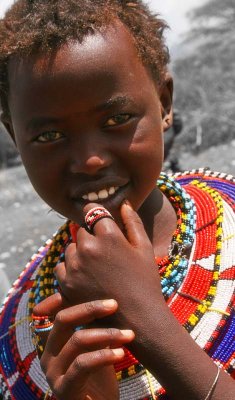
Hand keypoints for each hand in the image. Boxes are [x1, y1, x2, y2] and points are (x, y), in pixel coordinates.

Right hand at [33, 293, 134, 399]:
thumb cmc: (100, 376)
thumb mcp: (97, 346)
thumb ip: (94, 325)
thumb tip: (110, 295)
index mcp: (54, 341)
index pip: (58, 310)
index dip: (75, 298)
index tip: (101, 290)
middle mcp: (48, 354)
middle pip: (64, 319)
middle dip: (91, 308)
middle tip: (115, 304)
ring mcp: (53, 373)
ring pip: (77, 340)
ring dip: (107, 333)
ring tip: (129, 334)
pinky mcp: (63, 389)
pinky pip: (82, 365)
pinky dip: (103, 355)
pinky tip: (120, 352)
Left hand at [55, 201, 163, 329]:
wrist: (137, 321)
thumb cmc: (145, 282)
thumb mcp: (144, 248)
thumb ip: (133, 222)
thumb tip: (124, 203)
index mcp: (108, 235)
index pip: (92, 210)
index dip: (96, 215)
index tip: (99, 221)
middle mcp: (88, 247)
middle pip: (82, 231)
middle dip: (91, 237)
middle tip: (106, 254)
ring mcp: (75, 266)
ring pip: (71, 248)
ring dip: (80, 253)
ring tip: (98, 269)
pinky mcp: (66, 283)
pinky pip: (61, 266)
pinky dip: (71, 269)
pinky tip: (87, 278)